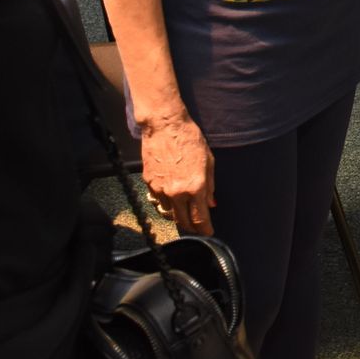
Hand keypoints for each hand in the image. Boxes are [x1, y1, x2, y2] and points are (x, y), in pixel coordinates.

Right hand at [139, 112, 214, 234]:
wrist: (165, 126)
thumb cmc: (189, 139)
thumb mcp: (209, 161)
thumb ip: (210, 185)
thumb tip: (210, 203)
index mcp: (195, 187)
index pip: (200, 219)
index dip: (205, 229)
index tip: (209, 232)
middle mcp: (177, 192)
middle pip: (183, 222)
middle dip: (192, 227)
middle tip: (198, 226)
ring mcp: (160, 189)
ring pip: (169, 213)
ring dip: (178, 215)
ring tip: (185, 211)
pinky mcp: (149, 184)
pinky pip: (158, 201)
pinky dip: (166, 203)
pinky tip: (172, 197)